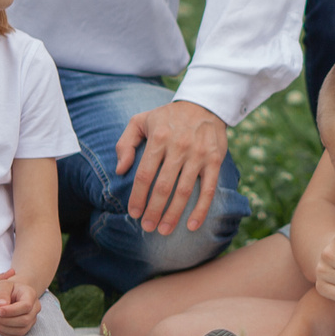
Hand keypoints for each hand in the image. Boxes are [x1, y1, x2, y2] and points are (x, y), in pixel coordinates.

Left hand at [0, 275, 44, 335]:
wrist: (11, 295)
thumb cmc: (6, 289)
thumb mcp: (2, 285)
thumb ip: (1, 293)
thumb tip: (0, 305)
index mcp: (31, 295)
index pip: (26, 306)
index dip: (12, 311)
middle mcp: (35, 308)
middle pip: (25, 320)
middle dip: (6, 320)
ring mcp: (32, 319)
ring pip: (21, 330)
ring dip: (4, 328)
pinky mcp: (26, 328)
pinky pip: (17, 335)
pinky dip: (5, 333)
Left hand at [113, 99, 228, 233]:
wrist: (204, 105)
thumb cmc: (167, 118)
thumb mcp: (140, 121)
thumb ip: (125, 144)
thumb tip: (120, 170)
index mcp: (159, 138)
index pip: (144, 174)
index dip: (138, 196)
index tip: (133, 213)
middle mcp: (179, 147)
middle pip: (164, 186)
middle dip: (154, 211)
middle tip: (147, 227)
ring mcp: (199, 154)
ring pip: (185, 191)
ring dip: (174, 214)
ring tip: (164, 230)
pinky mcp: (215, 160)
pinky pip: (209, 189)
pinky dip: (201, 209)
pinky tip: (192, 225)